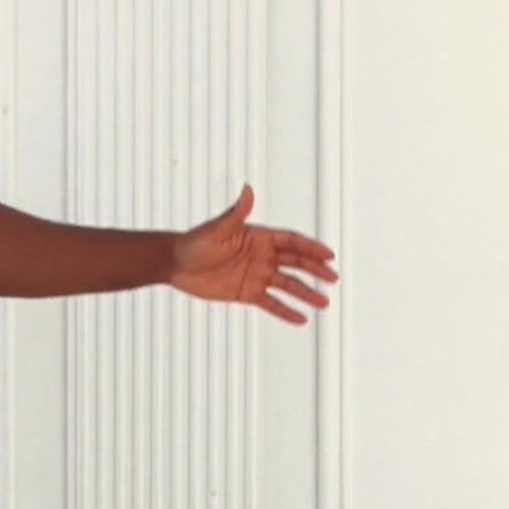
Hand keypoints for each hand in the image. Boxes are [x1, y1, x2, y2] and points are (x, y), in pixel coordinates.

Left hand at [167, 186, 337, 324]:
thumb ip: (237, 213)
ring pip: (287, 285)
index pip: (292, 243)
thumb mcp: (217, 229)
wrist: (175, 264)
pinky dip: (285, 311)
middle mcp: (262, 256)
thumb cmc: (195, 242)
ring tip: (324, 303)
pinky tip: (301, 319)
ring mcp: (256, 275)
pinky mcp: (246, 293)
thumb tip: (247, 190)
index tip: (328, 255)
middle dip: (315, 270)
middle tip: (333, 278)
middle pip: (296, 263)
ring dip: (306, 293)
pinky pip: (270, 303)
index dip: (310, 248)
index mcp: (260, 238)